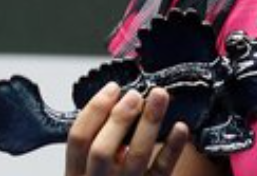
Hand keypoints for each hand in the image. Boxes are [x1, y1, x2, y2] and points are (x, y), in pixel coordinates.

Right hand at [65, 83, 189, 175]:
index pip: (77, 140)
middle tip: (136, 95)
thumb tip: (118, 105)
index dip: (94, 110)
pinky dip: (173, 148)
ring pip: (135, 157)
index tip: (113, 88)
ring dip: (149, 123)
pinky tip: (180, 128)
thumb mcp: (90, 170)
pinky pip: (162, 170)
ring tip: (160, 97)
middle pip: (102, 150)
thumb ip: (99, 145)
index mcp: (76, 175)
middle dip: (119, 117)